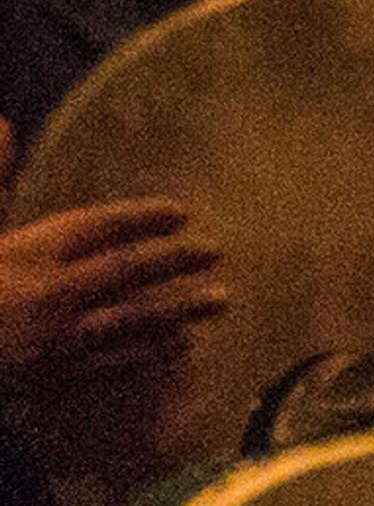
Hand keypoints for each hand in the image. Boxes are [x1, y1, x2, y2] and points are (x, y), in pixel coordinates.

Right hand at [0, 200, 226, 400]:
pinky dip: (146, 356)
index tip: (181, 213)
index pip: (98, 227)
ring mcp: (54, 343)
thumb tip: (4, 123)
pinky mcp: (50, 382)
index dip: (142, 217)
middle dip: (175, 261)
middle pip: (127, 273)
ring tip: (220, 301)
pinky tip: (176, 350)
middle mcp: (49, 295)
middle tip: (215, 253)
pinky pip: (110, 366)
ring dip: (179, 311)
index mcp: (25, 254)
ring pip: (131, 323)